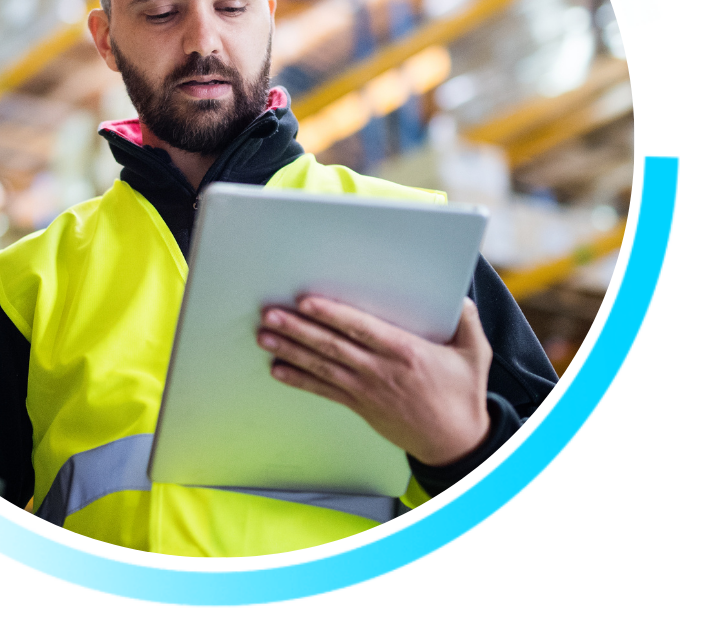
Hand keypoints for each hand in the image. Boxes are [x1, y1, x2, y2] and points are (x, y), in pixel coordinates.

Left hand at [257, 296, 491, 466]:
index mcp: (405, 352)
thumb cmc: (463, 396)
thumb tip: (460, 295)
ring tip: (264, 336)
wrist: (455, 445)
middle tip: (270, 314)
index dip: (332, 315)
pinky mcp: (360, 405)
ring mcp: (366, 390)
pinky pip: (324, 391)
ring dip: (290, 350)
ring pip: (322, 366)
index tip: (307, 302)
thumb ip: (467, 320)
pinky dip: (299, 381)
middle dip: (298, 329)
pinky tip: (277, 370)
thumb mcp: (475, 354)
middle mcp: (380, 370)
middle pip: (332, 346)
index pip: (360, 329)